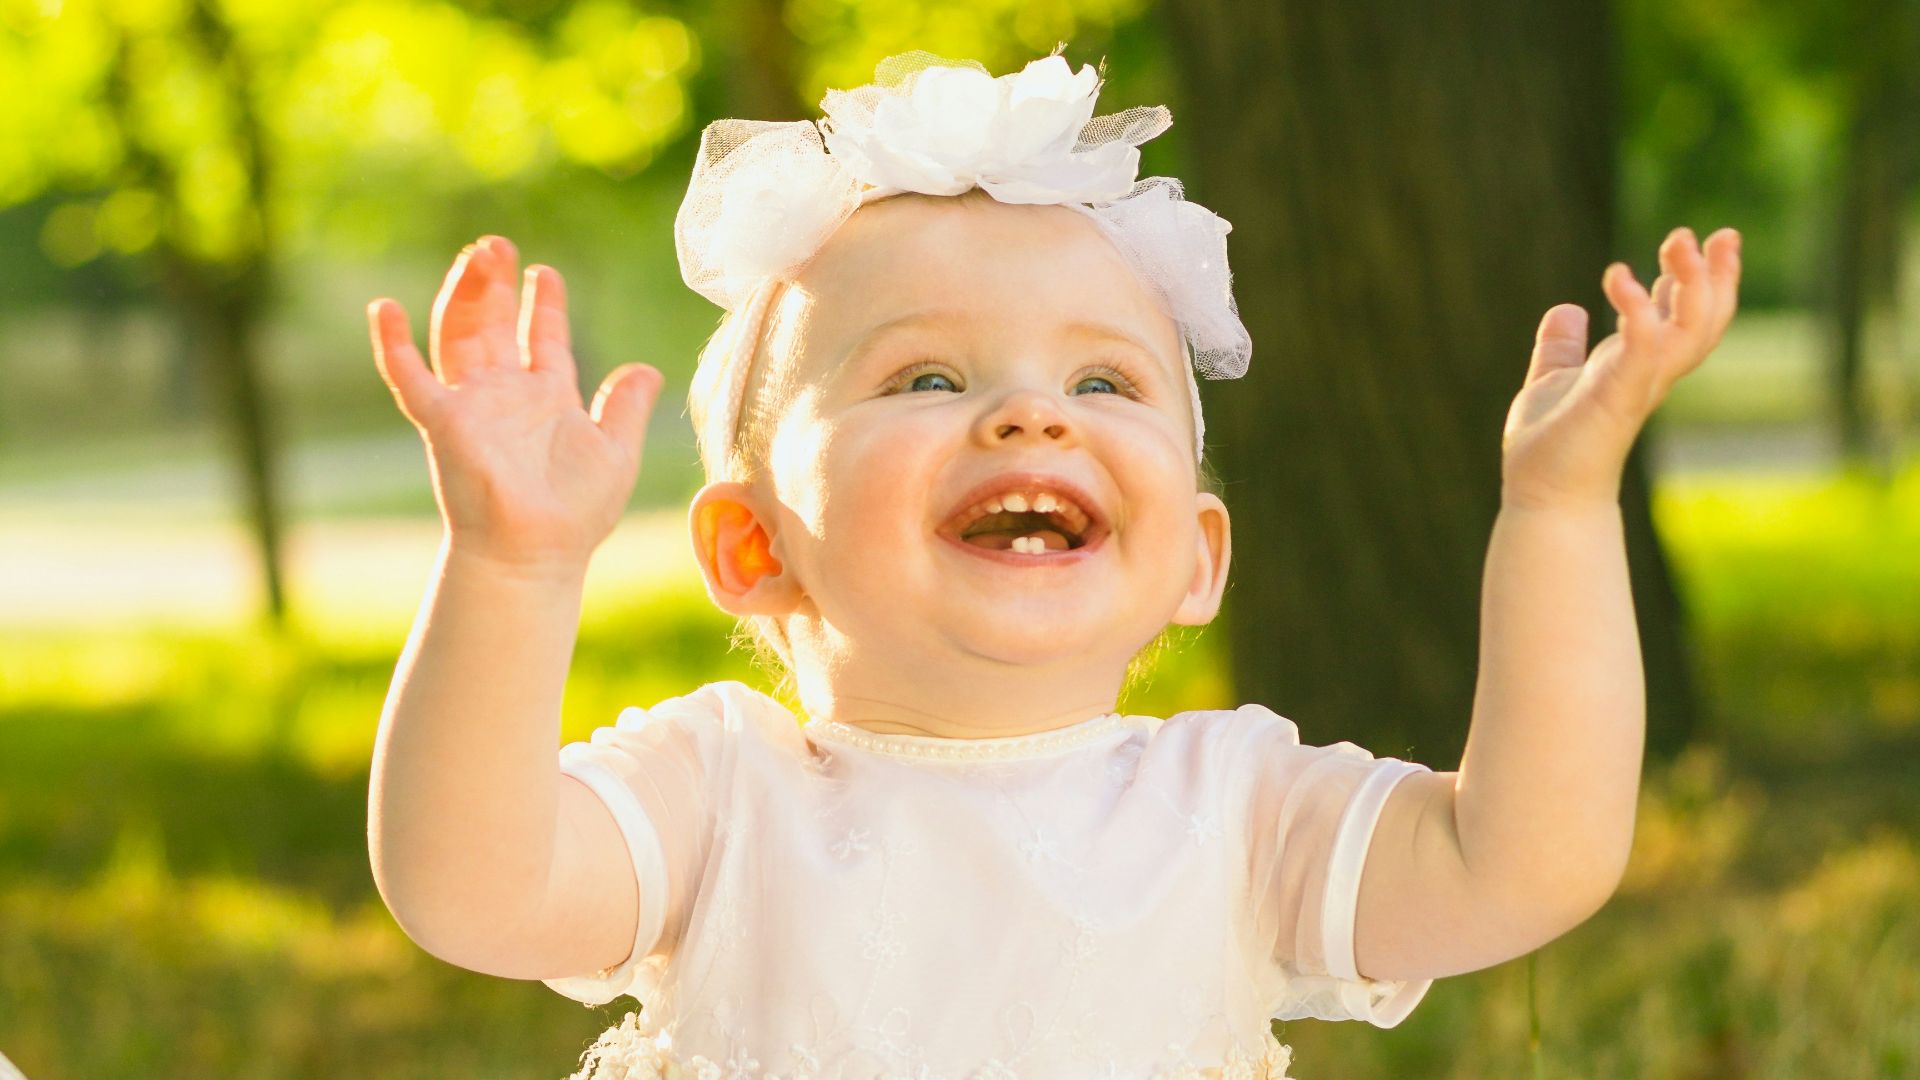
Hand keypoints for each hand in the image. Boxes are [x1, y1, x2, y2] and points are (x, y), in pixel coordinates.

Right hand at [366, 235, 665, 572]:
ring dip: (463, 295)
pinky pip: (409, 378)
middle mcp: (506, 395)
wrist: (536, 553)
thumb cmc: (576, 513)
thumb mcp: (616, 451)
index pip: (543, 338)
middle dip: (496, 283)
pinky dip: (393, 344)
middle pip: (495, 325)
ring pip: (459, 335)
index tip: (543, 272)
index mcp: (547, 398)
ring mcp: (472, 405)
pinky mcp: (443, 422)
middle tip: (498, 245)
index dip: (544, 303)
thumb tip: (648, 370)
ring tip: (474, 256)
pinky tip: (383, 308)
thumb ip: (626, 407)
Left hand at [1500, 226, 1742, 511]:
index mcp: (1636, 365)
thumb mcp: (1553, 380)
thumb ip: (1561, 346)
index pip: (1681, 315)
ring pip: (1689, 329)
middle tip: (1723, 233)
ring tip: (1678, 242)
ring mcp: (1637, 385)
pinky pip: (1641, 348)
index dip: (1697, 278)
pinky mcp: (1617, 397)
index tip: (1702, 238)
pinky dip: (1638, 311)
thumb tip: (1565, 309)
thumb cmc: (1549, 447)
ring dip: (1691, 283)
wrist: (1542, 497)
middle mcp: (1648, 373)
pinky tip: (1619, 277)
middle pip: (1704, 319)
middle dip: (1716, 275)